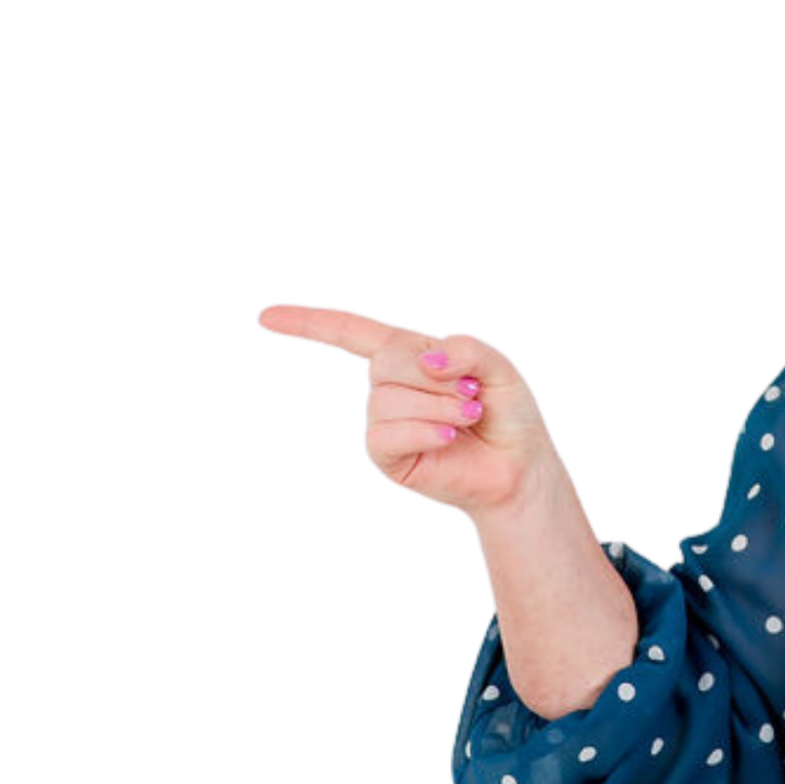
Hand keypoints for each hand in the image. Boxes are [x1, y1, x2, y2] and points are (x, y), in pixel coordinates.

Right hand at [255, 302, 559, 520]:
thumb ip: (465, 349)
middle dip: (439, 376)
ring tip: (468, 417)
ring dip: (442, 406)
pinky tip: (450, 437)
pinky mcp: (387, 456)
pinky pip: (388, 433)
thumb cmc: (506, 415)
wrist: (518, 468)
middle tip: (473, 396)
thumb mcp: (498, 368)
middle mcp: (389, 385)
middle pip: (388, 360)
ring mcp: (384, 421)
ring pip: (391, 398)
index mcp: (407, 354)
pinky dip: (425, 430)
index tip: (266, 314)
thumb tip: (425, 357)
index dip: (307, 322)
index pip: (350, 331)